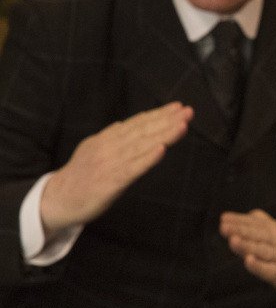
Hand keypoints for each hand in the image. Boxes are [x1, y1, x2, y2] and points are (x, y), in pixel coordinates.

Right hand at [40, 101, 192, 236]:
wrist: (55, 200)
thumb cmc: (80, 176)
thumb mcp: (93, 150)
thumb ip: (110, 138)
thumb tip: (123, 124)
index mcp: (106, 139)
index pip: (137, 123)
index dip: (158, 114)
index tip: (178, 107)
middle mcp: (109, 147)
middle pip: (142, 131)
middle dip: (167, 120)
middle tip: (188, 111)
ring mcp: (109, 164)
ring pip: (141, 146)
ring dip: (163, 134)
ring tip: (182, 125)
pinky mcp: (109, 183)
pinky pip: (131, 169)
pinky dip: (147, 158)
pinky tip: (162, 149)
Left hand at [220, 209, 275, 304]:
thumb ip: (267, 225)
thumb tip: (250, 213)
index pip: (258, 224)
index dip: (241, 221)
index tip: (224, 217)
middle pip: (260, 235)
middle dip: (241, 230)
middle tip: (224, 226)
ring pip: (264, 251)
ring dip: (248, 245)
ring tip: (233, 240)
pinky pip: (272, 271)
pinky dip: (260, 266)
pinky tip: (248, 262)